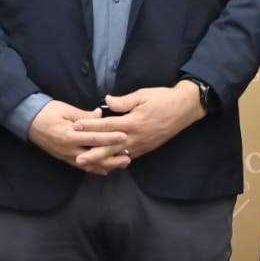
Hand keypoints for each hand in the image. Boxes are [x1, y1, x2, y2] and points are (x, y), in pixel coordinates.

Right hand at [27, 100, 126, 175]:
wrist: (27, 120)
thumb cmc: (47, 111)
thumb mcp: (66, 109)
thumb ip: (84, 115)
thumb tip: (100, 115)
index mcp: (69, 135)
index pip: (94, 137)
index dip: (110, 137)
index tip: (125, 136)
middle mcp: (68, 149)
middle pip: (94, 156)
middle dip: (112, 157)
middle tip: (128, 157)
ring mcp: (66, 155)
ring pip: (89, 164)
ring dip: (106, 165)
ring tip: (121, 164)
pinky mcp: (63, 158)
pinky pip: (81, 166)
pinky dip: (94, 168)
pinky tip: (105, 169)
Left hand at [71, 83, 203, 168]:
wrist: (184, 108)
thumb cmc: (163, 98)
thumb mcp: (142, 95)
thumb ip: (123, 101)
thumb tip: (106, 101)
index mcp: (132, 122)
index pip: (106, 125)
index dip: (90, 126)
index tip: (75, 127)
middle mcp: (135, 137)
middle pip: (110, 148)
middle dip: (93, 154)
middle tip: (77, 159)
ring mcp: (141, 145)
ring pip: (118, 156)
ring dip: (103, 161)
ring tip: (90, 165)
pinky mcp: (146, 149)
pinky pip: (128, 157)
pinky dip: (116, 161)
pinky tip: (108, 163)